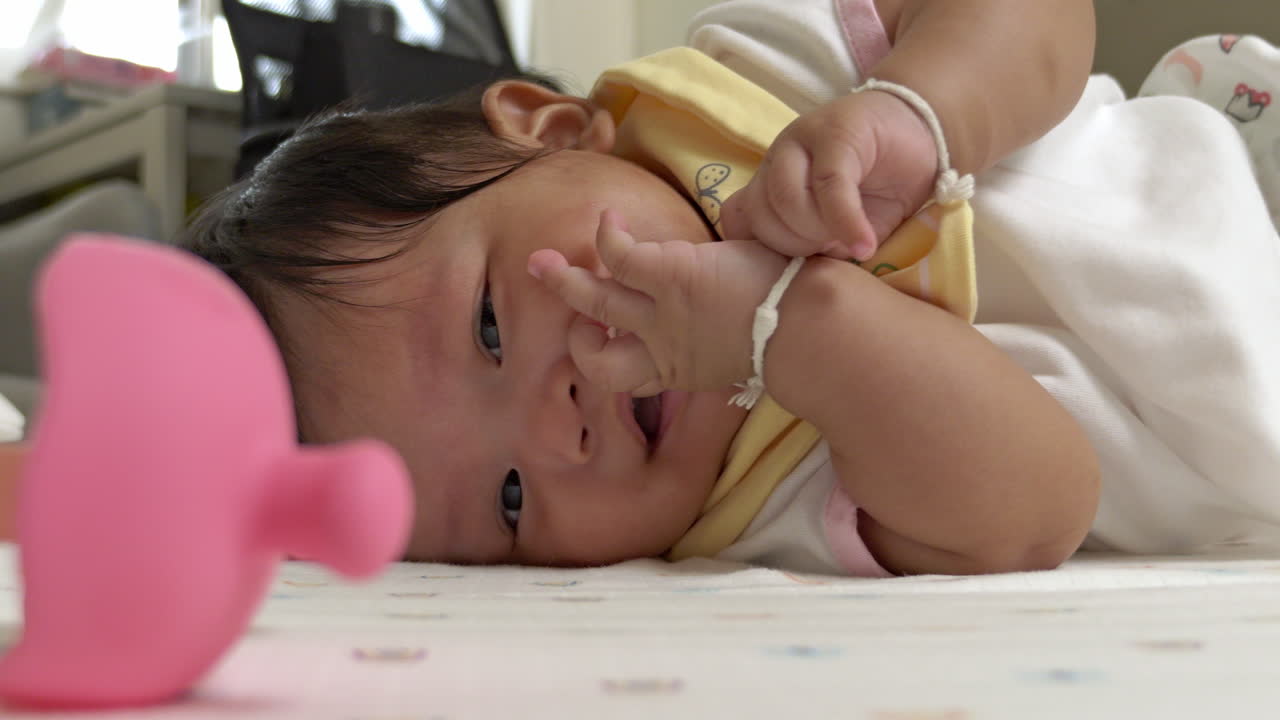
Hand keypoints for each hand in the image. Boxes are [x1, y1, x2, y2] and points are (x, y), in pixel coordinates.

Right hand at [527, 210, 788, 395]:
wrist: (806, 328)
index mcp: (678, 371)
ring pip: (593, 301)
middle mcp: (660, 349)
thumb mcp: (738, 354)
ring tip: (542, 261)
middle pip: (594, 359)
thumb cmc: (788, 335)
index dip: (606, 361)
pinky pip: (618, 255)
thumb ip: (717, 342)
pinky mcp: (669, 275)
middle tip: (567, 321)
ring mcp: (660, 314)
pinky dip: (607, 235)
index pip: (624, 378)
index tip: (608, 341)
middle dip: (573, 337)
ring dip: (564, 281)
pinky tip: (608, 219)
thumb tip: (723, 325)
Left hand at [721, 89, 937, 260]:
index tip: (800, 269)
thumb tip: (800, 280)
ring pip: (786, 198)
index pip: (738, 222)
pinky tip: (864, 243)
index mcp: (769, 183)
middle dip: (795, 247)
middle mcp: (778, 160)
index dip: (764, 254)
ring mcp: (801, 140)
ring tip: (850, 244)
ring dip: (817, 233)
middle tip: (830, 253)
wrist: (922, 134)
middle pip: (760, 214)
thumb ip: (816, 247)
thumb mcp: (843, 229)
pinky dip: (846, 222)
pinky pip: (830, 184)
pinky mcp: (837, 133)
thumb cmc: (881, 189)